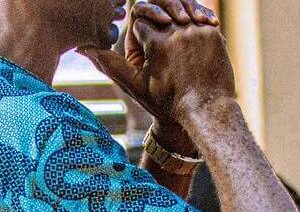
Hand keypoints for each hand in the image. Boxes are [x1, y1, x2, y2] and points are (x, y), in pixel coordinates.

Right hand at [79, 0, 228, 155]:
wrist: (206, 111)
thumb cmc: (167, 103)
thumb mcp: (135, 86)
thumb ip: (111, 64)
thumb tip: (85, 49)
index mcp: (156, 43)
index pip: (140, 22)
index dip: (139, 37)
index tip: (146, 55)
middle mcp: (177, 32)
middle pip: (159, 13)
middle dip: (157, 28)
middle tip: (162, 48)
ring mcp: (198, 31)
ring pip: (180, 12)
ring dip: (175, 24)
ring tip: (176, 46)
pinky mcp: (213, 33)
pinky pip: (199, 18)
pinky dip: (193, 26)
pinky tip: (191, 45)